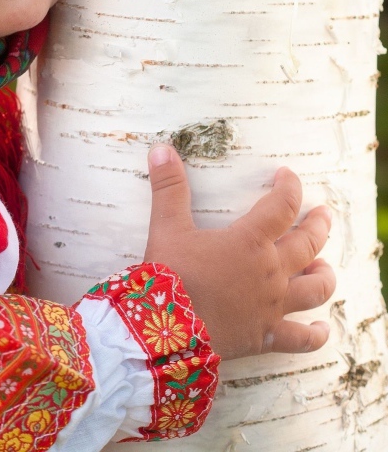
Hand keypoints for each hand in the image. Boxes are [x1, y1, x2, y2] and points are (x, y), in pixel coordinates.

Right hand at [144, 145, 334, 359]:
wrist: (167, 332)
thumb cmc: (169, 275)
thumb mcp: (167, 226)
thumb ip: (168, 187)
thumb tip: (162, 148)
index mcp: (250, 240)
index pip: (282, 206)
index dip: (289, 187)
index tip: (287, 176)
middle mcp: (269, 271)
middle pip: (308, 244)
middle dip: (318, 226)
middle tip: (323, 214)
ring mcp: (272, 305)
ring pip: (314, 289)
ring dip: (323, 275)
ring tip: (324, 267)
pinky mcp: (266, 335)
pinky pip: (301, 338)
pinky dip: (315, 334)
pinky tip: (321, 329)